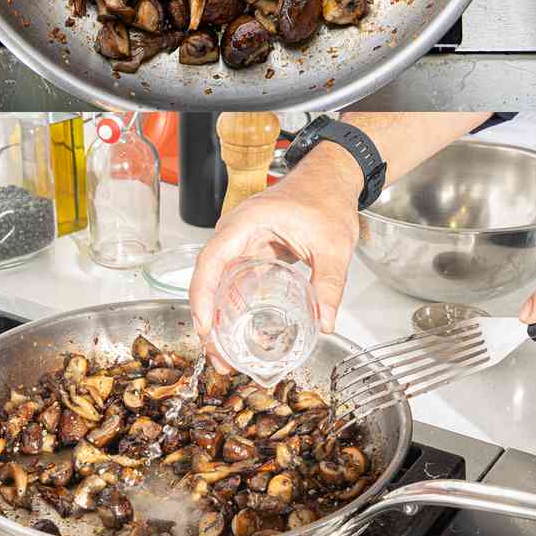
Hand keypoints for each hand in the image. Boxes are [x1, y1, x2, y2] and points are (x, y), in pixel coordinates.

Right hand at [188, 145, 362, 368]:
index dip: (202, 294)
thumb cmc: (324, 199)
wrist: (329, 180)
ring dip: (216, 318)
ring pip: (217, 285)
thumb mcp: (333, 245)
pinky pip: (232, 284)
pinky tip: (234, 333)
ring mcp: (239, 244)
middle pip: (208, 278)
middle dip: (207, 318)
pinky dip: (230, 309)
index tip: (204, 324)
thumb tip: (325, 322)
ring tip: (223, 354)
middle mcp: (234, 234)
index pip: (212, 260)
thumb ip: (329, 284)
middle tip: (218, 355)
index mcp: (246, 223)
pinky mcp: (249, 254)